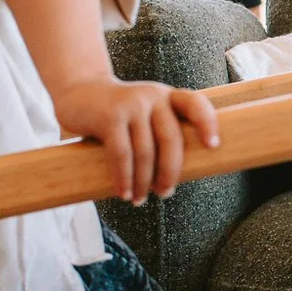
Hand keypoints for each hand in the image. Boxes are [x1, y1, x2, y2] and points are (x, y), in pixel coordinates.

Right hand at [51, 78, 220, 203]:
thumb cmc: (117, 112)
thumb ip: (159, 132)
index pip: (195, 104)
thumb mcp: (144, 114)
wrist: (78, 91)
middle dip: (170, 171)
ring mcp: (131, 104)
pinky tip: (124, 193)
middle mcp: (153, 96)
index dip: (207, 123)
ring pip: (145, 151)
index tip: (213, 147)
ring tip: (139, 199)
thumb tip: (174, 177)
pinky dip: (124, 177)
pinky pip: (122, 153)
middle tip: (164, 193)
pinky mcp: (109, 116)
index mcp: (168, 97)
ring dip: (144, 181)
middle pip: (171, 138)